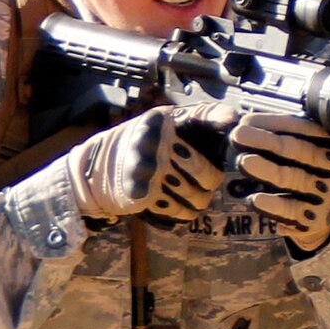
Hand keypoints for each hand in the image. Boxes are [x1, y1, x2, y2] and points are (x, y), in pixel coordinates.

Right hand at [66, 104, 230, 221]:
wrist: (95, 171)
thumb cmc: (139, 148)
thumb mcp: (159, 126)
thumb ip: (192, 123)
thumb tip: (234, 121)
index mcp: (164, 121)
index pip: (200, 116)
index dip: (219, 118)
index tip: (234, 121)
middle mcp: (157, 141)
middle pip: (207, 172)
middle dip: (211, 182)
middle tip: (207, 183)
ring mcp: (150, 167)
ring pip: (197, 196)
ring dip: (199, 201)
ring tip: (191, 194)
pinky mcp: (143, 192)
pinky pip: (181, 211)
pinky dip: (185, 212)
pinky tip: (177, 204)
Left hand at [230, 111, 329, 253]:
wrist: (329, 206)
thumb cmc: (311, 164)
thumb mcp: (311, 141)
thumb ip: (287, 129)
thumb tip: (243, 120)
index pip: (307, 127)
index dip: (275, 123)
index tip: (246, 121)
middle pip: (301, 151)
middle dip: (267, 142)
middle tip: (237, 134)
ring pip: (296, 179)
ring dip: (267, 170)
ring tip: (242, 162)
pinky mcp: (320, 218)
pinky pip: (293, 210)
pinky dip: (273, 205)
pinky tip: (254, 199)